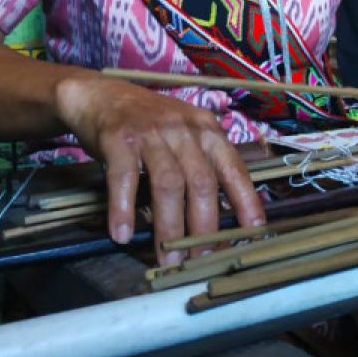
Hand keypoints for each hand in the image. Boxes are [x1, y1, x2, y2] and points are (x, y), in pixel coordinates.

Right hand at [54, 75, 264, 265]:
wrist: (102, 95)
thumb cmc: (149, 123)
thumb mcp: (186, 134)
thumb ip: (203, 164)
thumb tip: (222, 214)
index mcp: (207, 130)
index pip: (234, 169)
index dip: (246, 201)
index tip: (254, 232)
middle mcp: (184, 130)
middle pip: (202, 183)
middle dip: (204, 227)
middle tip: (202, 261)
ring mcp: (152, 133)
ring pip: (168, 185)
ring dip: (169, 227)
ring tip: (167, 260)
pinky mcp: (119, 138)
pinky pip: (124, 178)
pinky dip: (124, 208)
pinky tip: (122, 234)